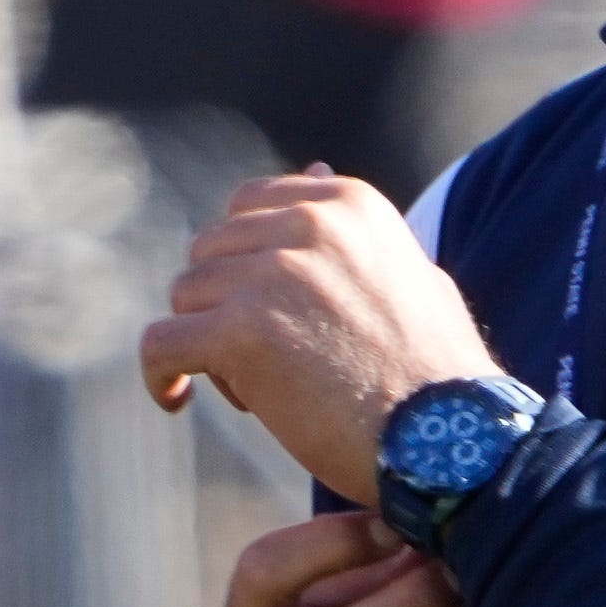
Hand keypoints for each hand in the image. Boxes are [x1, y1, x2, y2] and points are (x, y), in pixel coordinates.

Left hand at [141, 172, 501, 499]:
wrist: (447, 441)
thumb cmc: (433, 373)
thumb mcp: (409, 271)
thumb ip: (351, 227)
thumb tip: (313, 165)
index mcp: (345, 203)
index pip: (249, 207)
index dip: (243, 262)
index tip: (262, 310)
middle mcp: (306, 224)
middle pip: (210, 250)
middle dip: (223, 303)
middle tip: (266, 361)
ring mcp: (270, 275)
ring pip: (186, 296)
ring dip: (207, 343)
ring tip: (259, 390)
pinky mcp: (239, 332)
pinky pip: (160, 343)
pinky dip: (158, 374)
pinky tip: (174, 398)